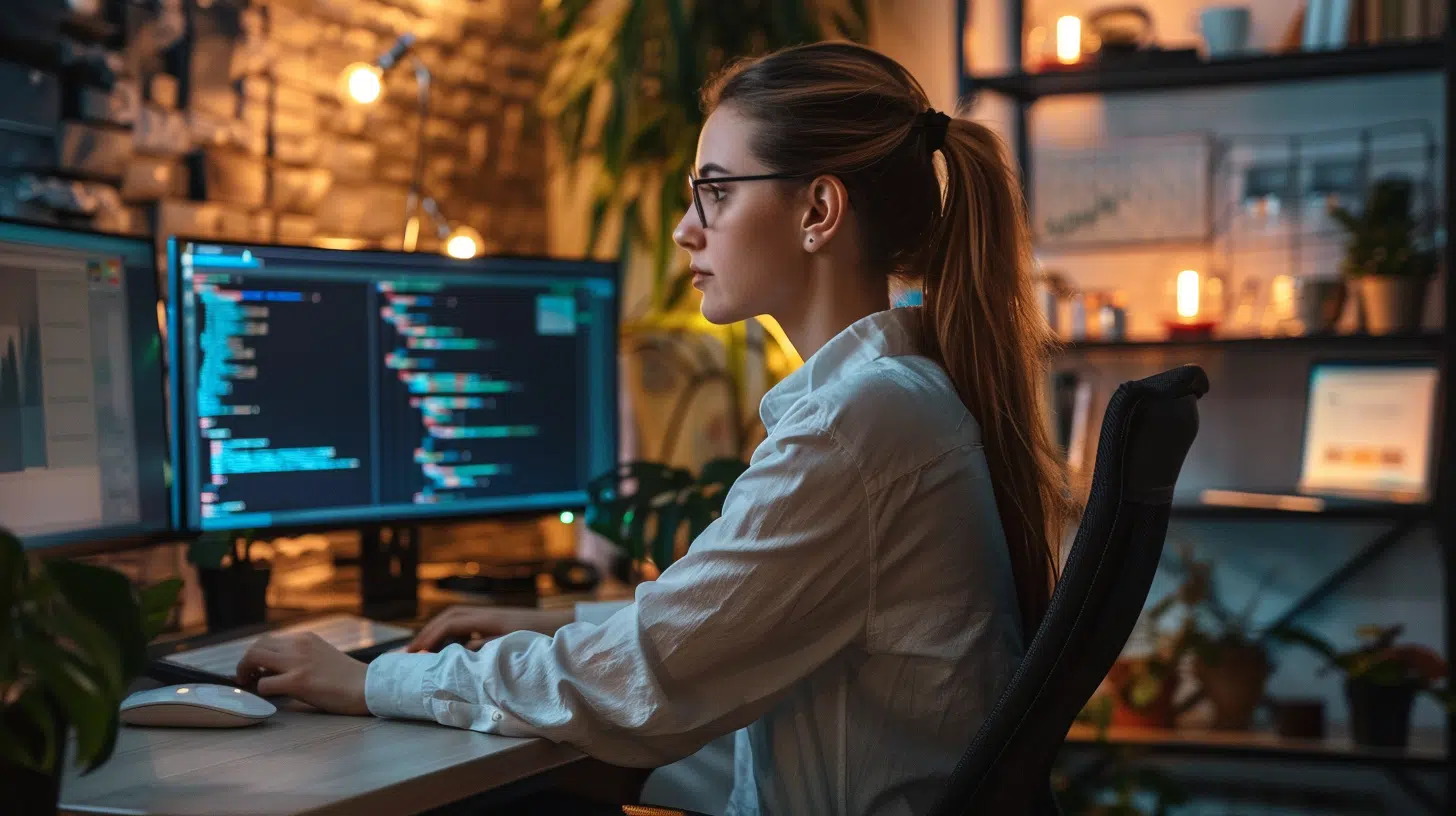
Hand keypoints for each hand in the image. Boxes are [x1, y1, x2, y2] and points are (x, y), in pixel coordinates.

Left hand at [235, 632, 369, 715]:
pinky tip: (267, 697)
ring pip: (254, 657)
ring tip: (249, 685)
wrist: (367, 687)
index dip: (256, 656)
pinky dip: (260, 691)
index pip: (269, 640)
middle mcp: (299, 645)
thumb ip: (300, 657)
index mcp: (306, 638)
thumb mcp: (322, 656)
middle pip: (257, 646)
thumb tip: (273, 670)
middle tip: (246, 678)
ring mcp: (298, 662)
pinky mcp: (298, 681)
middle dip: (245, 662)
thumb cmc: (347, 678)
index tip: (255, 670)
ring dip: (245, 672)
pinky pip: (265, 684)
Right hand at [407, 605, 573, 652]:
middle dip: (428, 633)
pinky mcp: (500, 623)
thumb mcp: (515, 646)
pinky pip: (468, 624)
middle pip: (449, 617)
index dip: (430, 638)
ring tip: (424, 652)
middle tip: (410, 654)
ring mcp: (494, 616)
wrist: (568, 625)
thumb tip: (459, 652)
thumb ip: (487, 648)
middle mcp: (489, 613)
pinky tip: (450, 650)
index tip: (414, 654)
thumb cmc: (546, 637)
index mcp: (490, 617)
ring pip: (457, 619)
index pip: (450, 623)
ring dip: (438, 633)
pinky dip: (453, 634)